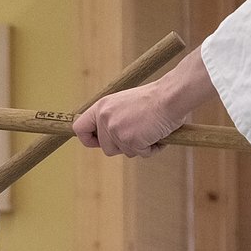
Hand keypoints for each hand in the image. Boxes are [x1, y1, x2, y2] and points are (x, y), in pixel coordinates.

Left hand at [73, 46, 217, 157]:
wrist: (170, 96)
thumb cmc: (154, 99)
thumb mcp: (124, 103)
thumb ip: (113, 117)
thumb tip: (108, 137)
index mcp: (101, 107)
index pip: (80, 128)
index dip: (88, 140)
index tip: (98, 143)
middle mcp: (105, 119)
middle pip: (107, 148)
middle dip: (123, 146)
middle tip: (140, 133)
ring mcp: (116, 130)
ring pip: (125, 152)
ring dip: (140, 146)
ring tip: (151, 130)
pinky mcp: (130, 140)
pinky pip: (141, 154)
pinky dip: (152, 148)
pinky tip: (159, 134)